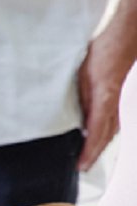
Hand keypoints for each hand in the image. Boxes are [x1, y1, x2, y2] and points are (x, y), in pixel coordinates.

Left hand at [76, 26, 131, 170]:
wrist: (125, 37)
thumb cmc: (105, 52)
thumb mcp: (83, 77)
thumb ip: (83, 100)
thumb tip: (80, 120)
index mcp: (104, 103)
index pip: (95, 136)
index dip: (88, 154)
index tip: (81, 166)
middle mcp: (115, 107)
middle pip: (105, 139)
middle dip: (94, 155)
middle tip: (83, 168)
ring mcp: (120, 103)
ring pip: (111, 132)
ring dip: (100, 146)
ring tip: (89, 157)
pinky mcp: (120, 98)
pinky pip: (114, 121)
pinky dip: (106, 133)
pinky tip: (100, 135)